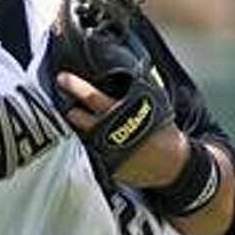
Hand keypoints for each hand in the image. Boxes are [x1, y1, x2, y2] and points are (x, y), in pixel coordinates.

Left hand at [57, 71, 188, 188]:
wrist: (172, 164)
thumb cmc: (163, 130)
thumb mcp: (154, 103)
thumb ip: (139, 87)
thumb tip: (131, 68)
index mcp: (121, 112)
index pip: (91, 96)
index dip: (74, 85)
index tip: (62, 78)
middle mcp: (110, 131)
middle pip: (79, 118)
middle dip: (72, 111)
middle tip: (71, 106)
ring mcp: (106, 151)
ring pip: (84, 136)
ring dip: (84, 129)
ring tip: (88, 124)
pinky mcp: (108, 167)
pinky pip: (96, 154)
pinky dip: (97, 147)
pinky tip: (106, 143)